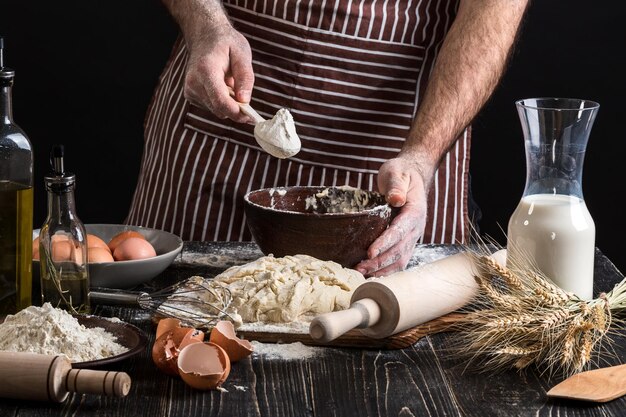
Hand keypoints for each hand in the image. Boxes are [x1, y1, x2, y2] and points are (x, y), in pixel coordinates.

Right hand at [183, 24, 254, 123]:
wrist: (204, 35)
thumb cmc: (225, 42)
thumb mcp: (242, 53)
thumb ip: (245, 77)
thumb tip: (245, 100)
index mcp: (206, 70)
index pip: (220, 101)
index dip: (236, 113)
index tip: (251, 117)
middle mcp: (193, 82)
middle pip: (219, 109)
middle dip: (236, 109)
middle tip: (247, 99)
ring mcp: (190, 90)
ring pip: (216, 110)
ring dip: (229, 104)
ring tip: (231, 84)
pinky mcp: (190, 95)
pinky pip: (212, 107)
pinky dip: (221, 101)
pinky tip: (222, 85)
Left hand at [354, 156, 428, 276]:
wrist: (411, 177)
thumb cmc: (401, 174)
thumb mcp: (397, 173)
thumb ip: (396, 185)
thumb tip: (396, 199)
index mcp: (415, 211)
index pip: (400, 231)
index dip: (385, 243)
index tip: (370, 252)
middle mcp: (416, 227)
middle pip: (399, 250)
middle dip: (379, 261)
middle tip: (359, 267)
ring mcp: (412, 236)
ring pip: (399, 259)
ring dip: (381, 269)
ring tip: (361, 273)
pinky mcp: (406, 242)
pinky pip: (398, 260)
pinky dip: (385, 269)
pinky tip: (370, 273)